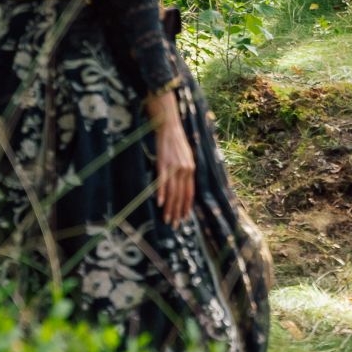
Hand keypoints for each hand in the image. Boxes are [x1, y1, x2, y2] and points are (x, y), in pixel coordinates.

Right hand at [146, 90, 195, 225]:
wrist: (170, 127)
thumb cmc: (176, 143)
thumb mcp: (186, 158)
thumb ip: (186, 172)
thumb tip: (183, 187)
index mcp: (191, 169)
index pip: (190, 192)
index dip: (186, 206)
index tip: (184, 218)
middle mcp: (185, 169)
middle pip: (181, 195)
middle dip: (178, 212)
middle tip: (175, 225)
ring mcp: (174, 167)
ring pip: (173, 192)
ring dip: (170, 207)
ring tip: (167, 219)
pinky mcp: (164, 163)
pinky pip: (163, 181)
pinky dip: (161, 193)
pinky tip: (160, 203)